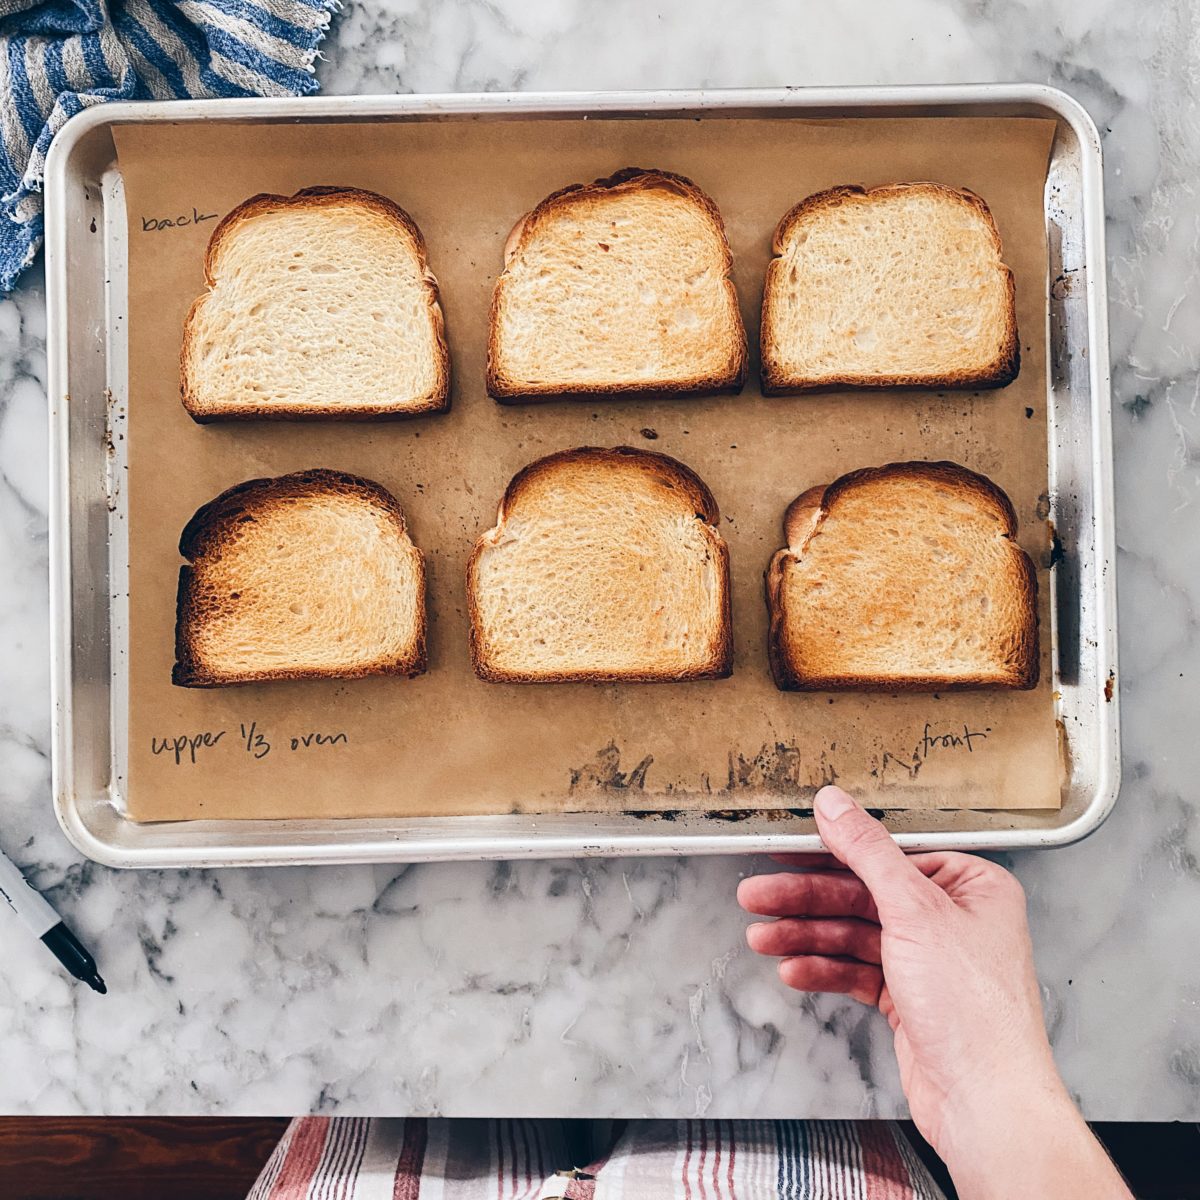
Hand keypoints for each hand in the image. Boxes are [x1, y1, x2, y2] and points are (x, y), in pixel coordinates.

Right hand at [737, 785, 1131, 1199]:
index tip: (786, 850)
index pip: (888, 856)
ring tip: (761, 938)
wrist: (986, 1103)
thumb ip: (868, 852)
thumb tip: (835, 804)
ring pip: (855, 935)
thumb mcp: (914, 911)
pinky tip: (793, 970)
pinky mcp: (912, 999)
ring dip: (806, 937)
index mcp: (971, 886)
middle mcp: (954, 920)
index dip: (832, 853)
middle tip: (757, 896)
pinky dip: (824, 970)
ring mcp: (931, 962)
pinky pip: (858, 972)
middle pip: (864, 896)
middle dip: (806, 901)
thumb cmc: (976, 1012)